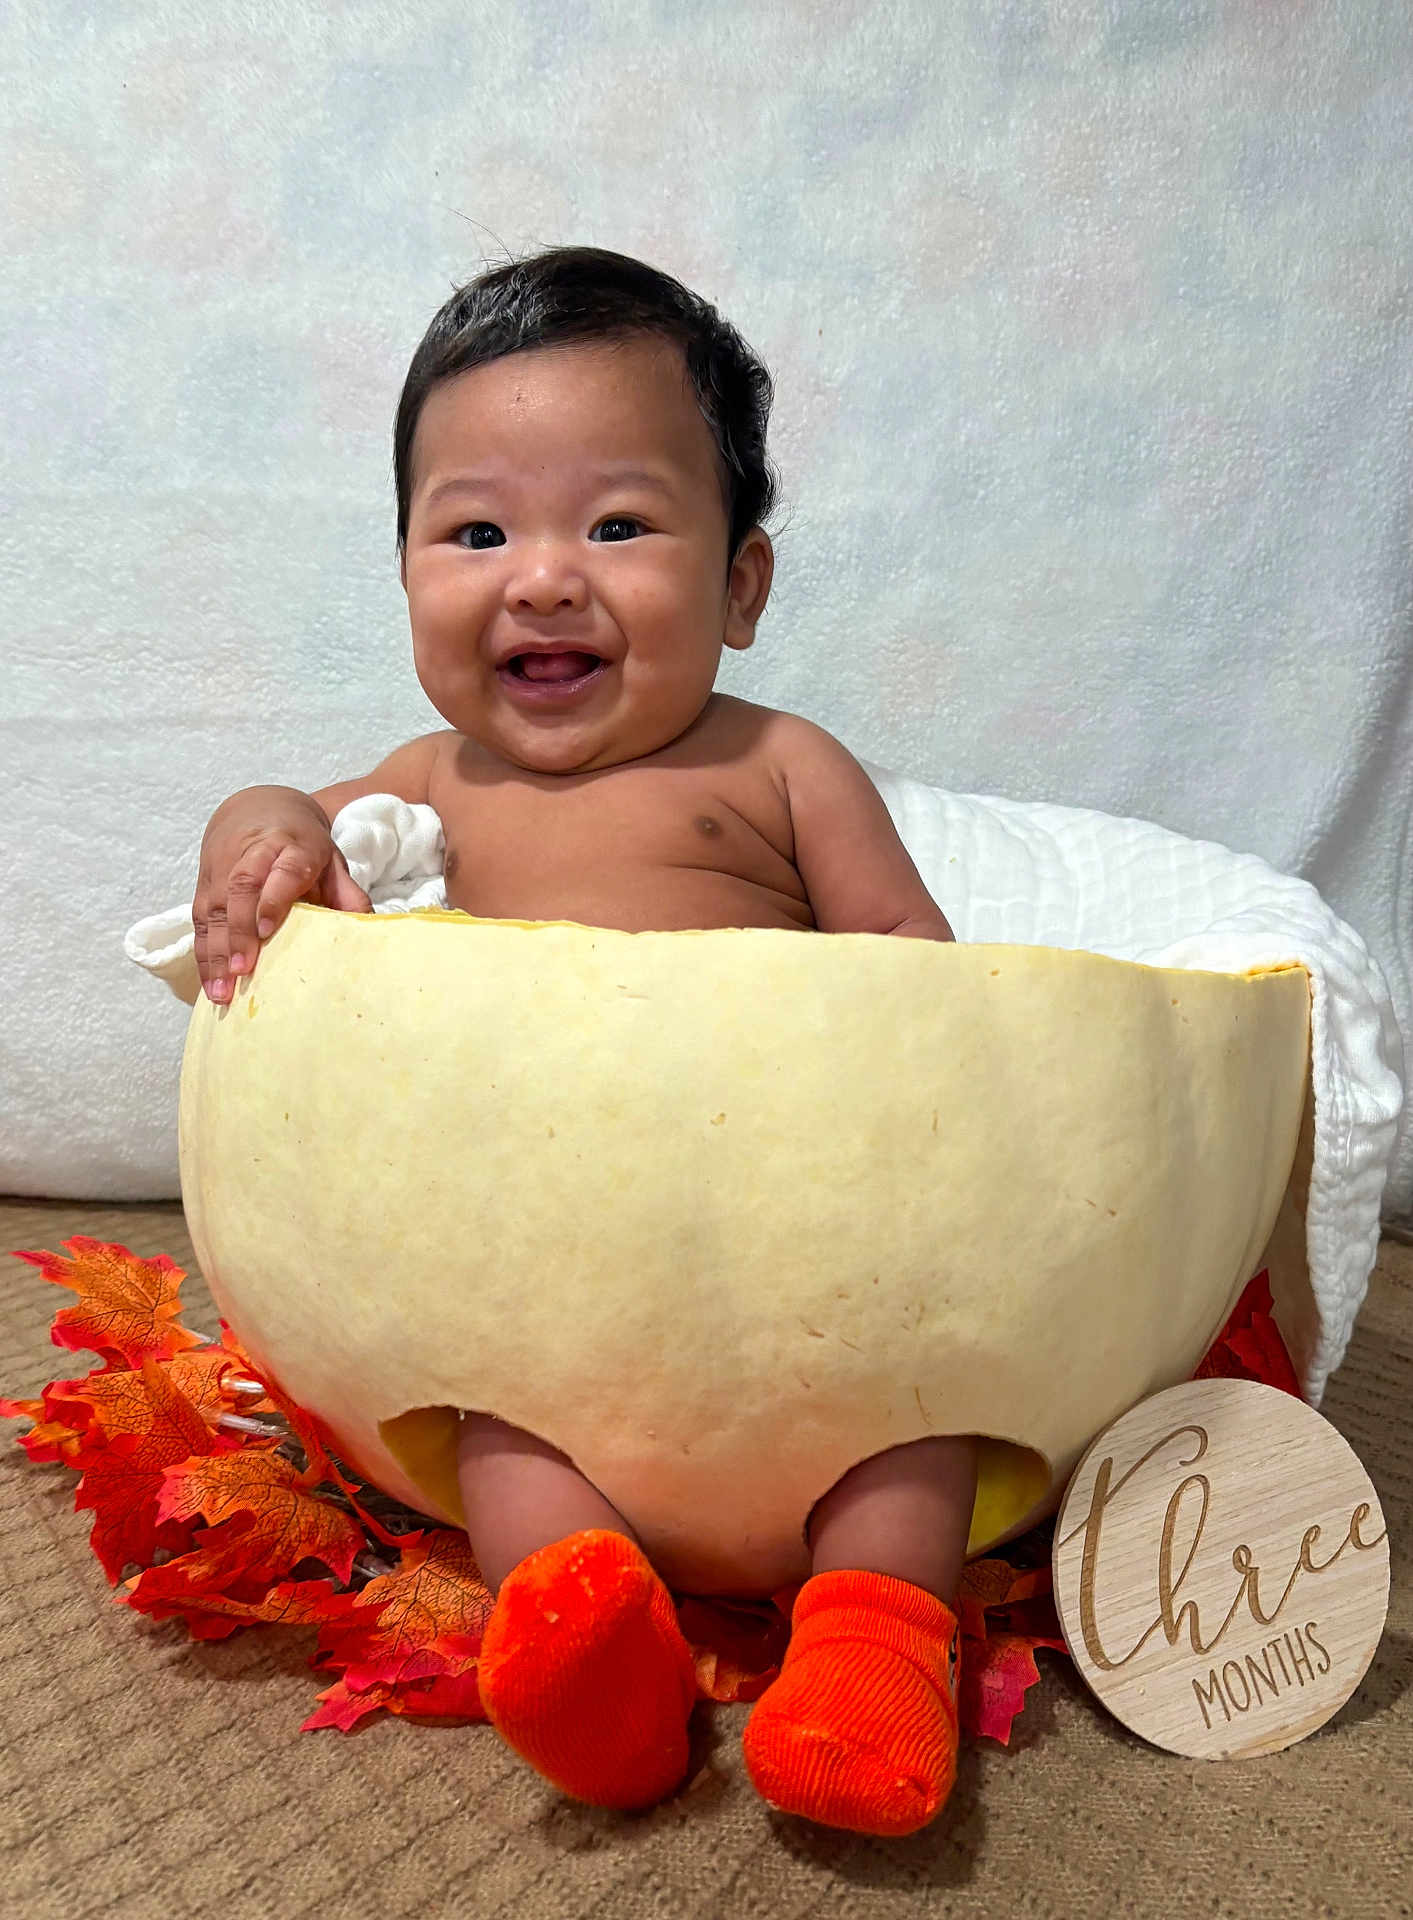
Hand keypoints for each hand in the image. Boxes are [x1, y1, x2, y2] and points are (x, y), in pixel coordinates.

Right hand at [193, 787, 371, 1002]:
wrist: (259, 811)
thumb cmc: (301, 845)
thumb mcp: (330, 861)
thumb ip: (347, 894)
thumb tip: (369, 930)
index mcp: (291, 847)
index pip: (282, 869)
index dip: (273, 898)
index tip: (268, 929)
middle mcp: (252, 856)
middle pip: (241, 890)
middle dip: (239, 931)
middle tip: (243, 969)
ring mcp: (223, 872)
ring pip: (214, 910)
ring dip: (216, 953)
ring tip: (222, 992)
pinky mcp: (204, 888)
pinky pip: (200, 924)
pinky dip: (204, 957)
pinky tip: (210, 986)